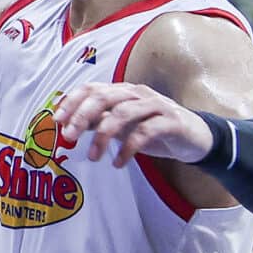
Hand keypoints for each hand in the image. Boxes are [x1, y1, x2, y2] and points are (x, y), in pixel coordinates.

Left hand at [50, 83, 213, 168]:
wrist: (196, 138)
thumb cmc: (155, 130)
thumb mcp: (124, 127)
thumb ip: (100, 123)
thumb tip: (69, 126)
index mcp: (123, 91)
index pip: (92, 88)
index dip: (72, 101)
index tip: (56, 120)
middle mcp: (137, 93)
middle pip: (104, 96)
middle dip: (82, 116)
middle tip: (68, 137)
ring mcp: (156, 105)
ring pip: (123, 112)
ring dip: (103, 136)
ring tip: (92, 157)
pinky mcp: (171, 121)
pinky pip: (145, 132)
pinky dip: (128, 148)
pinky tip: (118, 163)